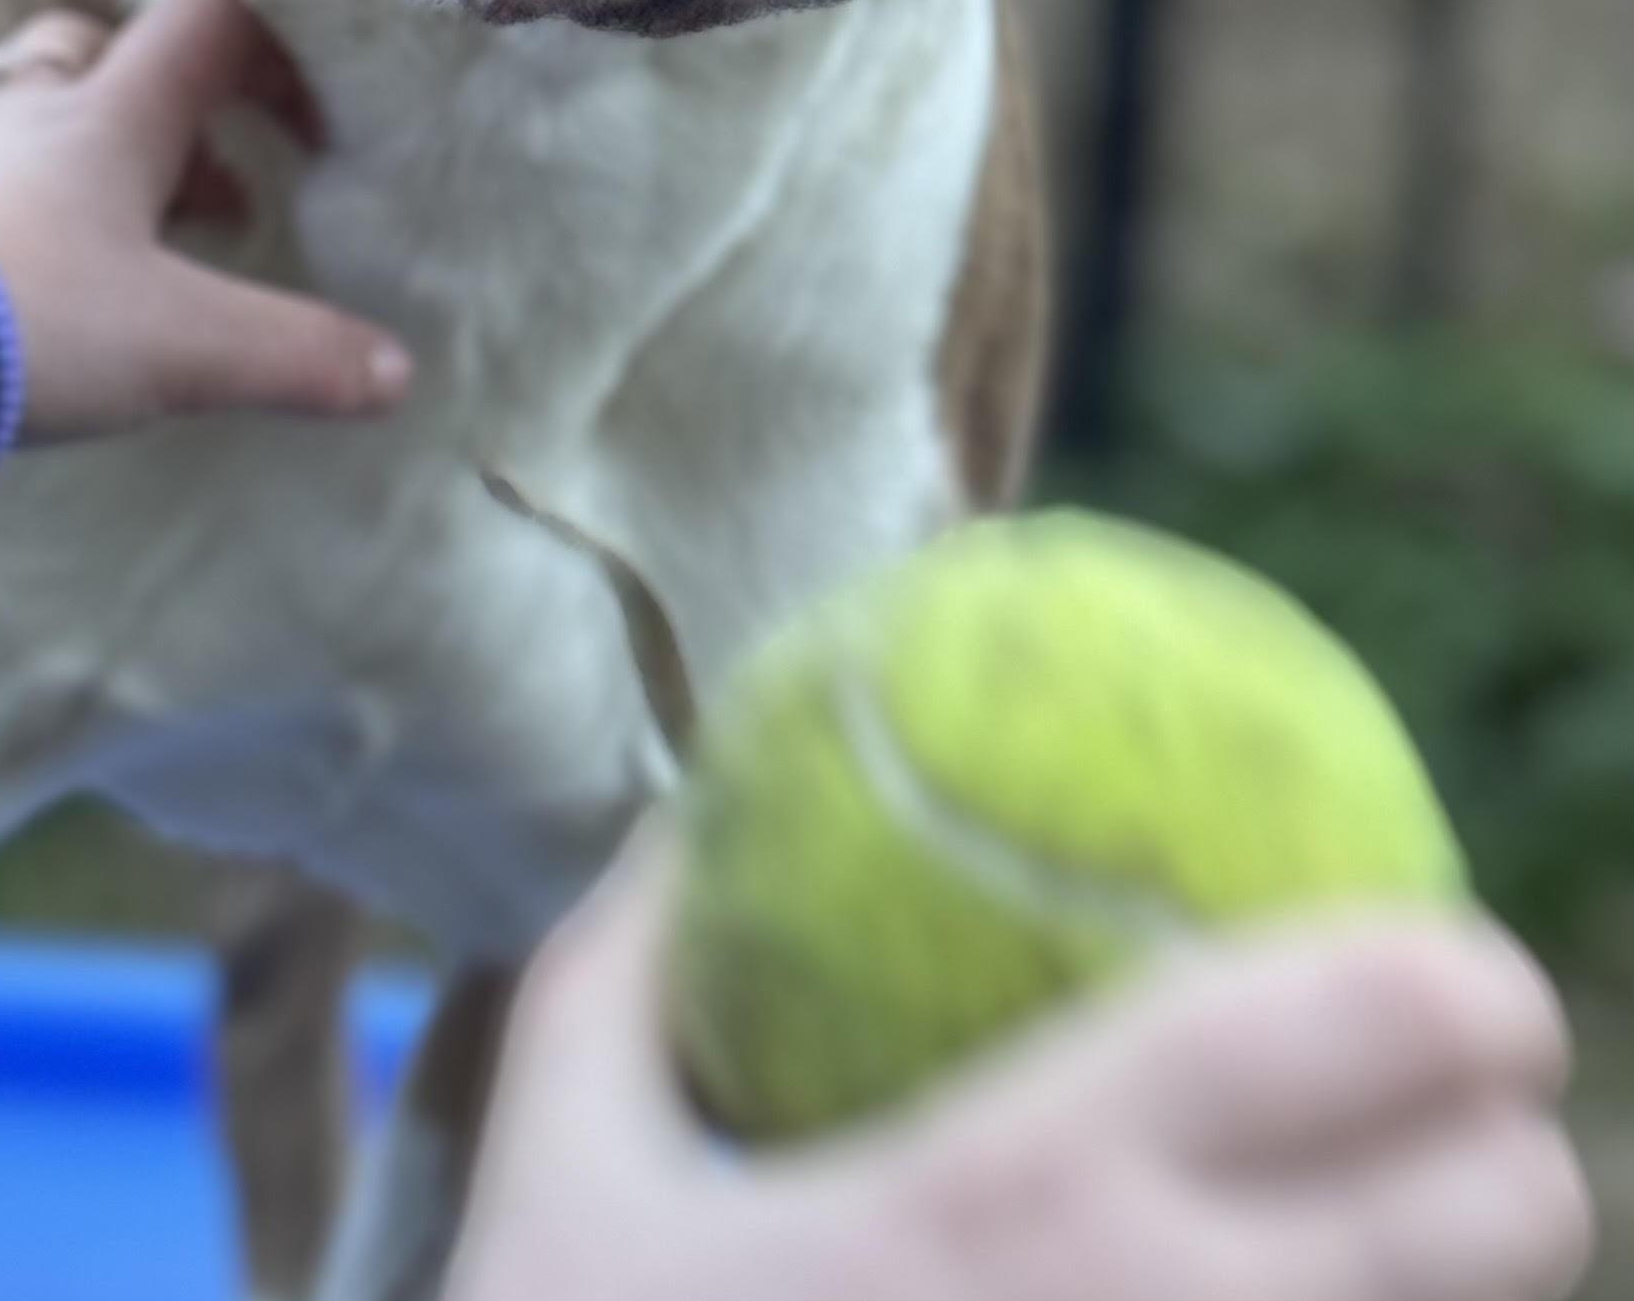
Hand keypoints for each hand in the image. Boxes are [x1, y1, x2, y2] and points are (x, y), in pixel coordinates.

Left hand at [0, 0, 413, 442]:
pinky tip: (58, 294)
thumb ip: (296, 356)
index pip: (207, 23)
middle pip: (104, 51)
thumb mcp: (184, 347)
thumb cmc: (31, 317)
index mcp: (113, 115)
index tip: (307, 136)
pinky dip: (41, 219)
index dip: (271, 58)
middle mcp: (37, 117)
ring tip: (146, 254)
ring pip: (44, 121)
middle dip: (170, 108)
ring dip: (106, 169)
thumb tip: (398, 374)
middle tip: (212, 192)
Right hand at [443, 826, 1591, 1300]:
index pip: (1319, 1035)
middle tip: (1464, 1111)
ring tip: (1396, 1242)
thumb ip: (622, 972)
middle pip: (1494, 1223)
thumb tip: (677, 824)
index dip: (1448, 982)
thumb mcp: (560, 1162)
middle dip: (1517, 1153)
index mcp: (1011, 1189)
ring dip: (1460, 1294)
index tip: (1457, 955)